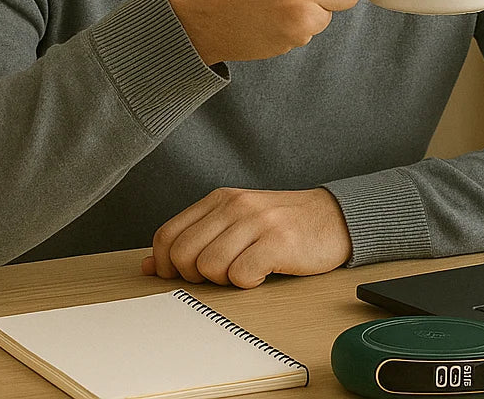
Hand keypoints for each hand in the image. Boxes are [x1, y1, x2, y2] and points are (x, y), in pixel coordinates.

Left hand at [140, 187, 353, 288]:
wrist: (333, 219)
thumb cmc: (281, 226)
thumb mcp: (234, 223)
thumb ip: (194, 239)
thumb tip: (149, 266)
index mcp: (219, 199)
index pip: (167, 235)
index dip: (166, 265)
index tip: (182, 276)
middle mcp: (234, 205)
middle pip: (183, 255)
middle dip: (196, 277)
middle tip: (220, 276)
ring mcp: (257, 222)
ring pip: (210, 268)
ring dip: (224, 282)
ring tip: (244, 272)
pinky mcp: (278, 241)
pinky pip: (241, 275)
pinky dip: (248, 284)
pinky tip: (262, 274)